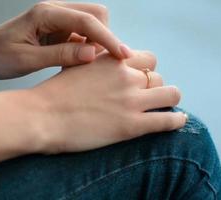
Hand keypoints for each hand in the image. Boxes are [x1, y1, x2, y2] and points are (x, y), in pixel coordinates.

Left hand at [0, 1, 131, 78]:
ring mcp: (56, 21)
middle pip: (95, 15)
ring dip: (96, 44)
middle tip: (103, 64)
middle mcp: (54, 11)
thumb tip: (93, 53)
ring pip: (90, 26)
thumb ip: (61, 55)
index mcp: (45, 13)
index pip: (87, 20)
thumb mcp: (27, 59)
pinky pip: (81, 36)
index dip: (108, 39)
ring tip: (90, 68)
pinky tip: (80, 65)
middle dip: (105, 37)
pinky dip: (86, 49)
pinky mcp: (56, 32)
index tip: (124, 57)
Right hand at [31, 51, 186, 153]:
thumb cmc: (52, 94)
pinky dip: (177, 121)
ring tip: (162, 107)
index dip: (144, 70)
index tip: (138, 80)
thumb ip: (94, 63)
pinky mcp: (132, 126)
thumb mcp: (74, 67)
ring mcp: (131, 101)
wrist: (41, 116)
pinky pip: (169, 120)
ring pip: (171, 93)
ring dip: (167, 99)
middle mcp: (125, 76)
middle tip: (144, 97)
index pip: (146, 58)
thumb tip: (102, 63)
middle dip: (152, 86)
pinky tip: (178, 121)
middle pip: (157, 76)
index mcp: (111, 61)